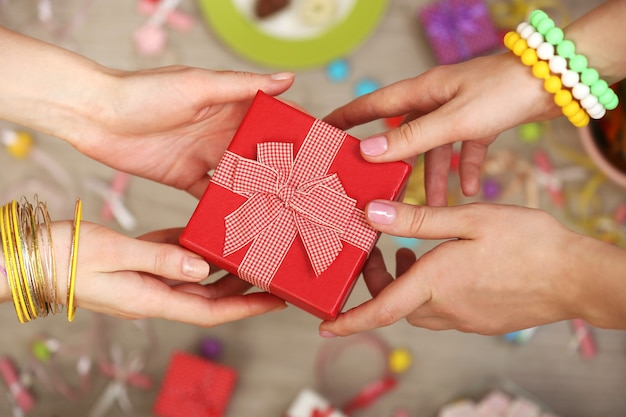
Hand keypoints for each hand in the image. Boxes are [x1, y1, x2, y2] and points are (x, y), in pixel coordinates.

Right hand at [54, 223, 285, 324]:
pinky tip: (204, 234)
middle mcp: (152, 293)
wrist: (30, 255)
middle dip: (241, 286)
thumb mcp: (117, 253)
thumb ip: (163, 259)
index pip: (210, 309)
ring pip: (192, 275)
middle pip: (207, 294)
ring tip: (247, 250)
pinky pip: (170, 257)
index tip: (275, 300)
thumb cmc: (65, 256)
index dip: (246, 307)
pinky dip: (188, 247)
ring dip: (219, 266)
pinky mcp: (134, 264)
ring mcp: (143, 280)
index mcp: (151, 298)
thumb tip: (204, 266)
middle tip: (270, 270)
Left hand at [65, 68, 294, 197]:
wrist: (96, 116)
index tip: (316, 146)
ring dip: (258, 189)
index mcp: (228, 105)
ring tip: (281, 207)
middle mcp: (220, 131)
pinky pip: (211, 195)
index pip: (268, 118)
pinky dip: (225, 205)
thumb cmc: (144, 92)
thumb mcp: (198, 86)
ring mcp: (204, 156)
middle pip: (258, 152)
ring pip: (240, 176)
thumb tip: (287, 79)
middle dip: (280, 167)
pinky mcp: (185, 177)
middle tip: (305, 187)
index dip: (291, 130)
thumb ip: (241, 87)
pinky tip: (243, 216)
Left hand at [319, 201, 612, 336]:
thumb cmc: (527, 243)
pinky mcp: (481, 321)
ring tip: (409, 253)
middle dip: (378, 283)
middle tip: (380, 252)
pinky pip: (443, 311)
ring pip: (419, 308)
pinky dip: (429, 292)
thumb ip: (418, 219)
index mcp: (436, 283)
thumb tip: (372, 214)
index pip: (381, 308)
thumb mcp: (469, 220)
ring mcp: (465, 319)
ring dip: (405, 285)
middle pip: (396, 304)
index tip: (325, 327)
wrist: (575, 276)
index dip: (350, 320)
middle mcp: (447, 308)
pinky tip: (444, 265)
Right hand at [324, 54, 560, 205]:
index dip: (346, 118)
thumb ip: (412, 137)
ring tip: (431, 204)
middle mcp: (435, 100)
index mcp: (421, 92)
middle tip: (373, 182)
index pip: (372, 105)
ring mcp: (457, 110)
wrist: (555, 81)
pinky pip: (465, 149)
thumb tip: (368, 152)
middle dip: (390, 160)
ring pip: (435, 148)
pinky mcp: (480, 120)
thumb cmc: (503, 90)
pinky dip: (465, 169)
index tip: (324, 132)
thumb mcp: (453, 119)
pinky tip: (470, 189)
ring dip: (433, 176)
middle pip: (401, 133)